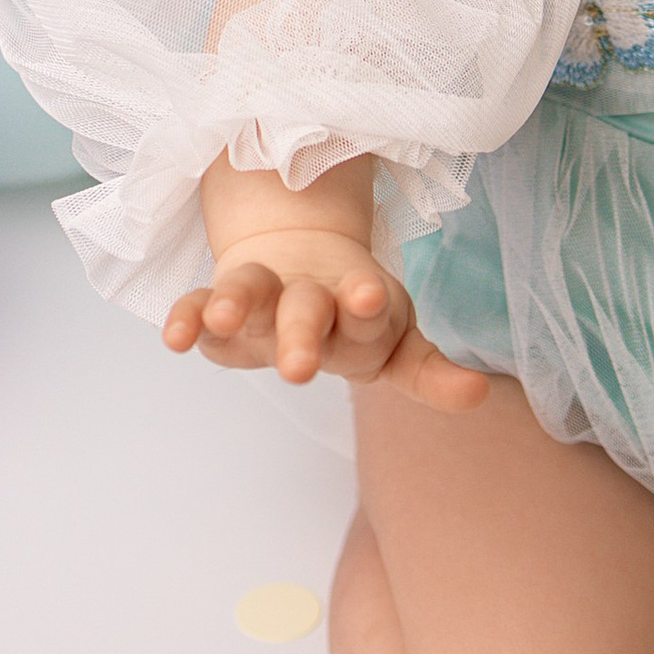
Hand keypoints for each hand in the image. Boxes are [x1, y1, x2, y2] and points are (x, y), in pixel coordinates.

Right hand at [163, 226, 490, 413]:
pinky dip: (186, 317)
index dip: (366, 304)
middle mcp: (306, 294)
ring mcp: (261, 294)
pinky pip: (198, 307)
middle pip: (305, 307)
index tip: (369, 297)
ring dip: (236, 304)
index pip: (363, 308)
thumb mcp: (394, 345)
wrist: (295, 256)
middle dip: (303, 330)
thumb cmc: (350, 315)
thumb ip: (430, 373)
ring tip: (224, 318)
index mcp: (353, 303)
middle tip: (299, 365)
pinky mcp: (218, 305)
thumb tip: (480, 396)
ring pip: (247, 292)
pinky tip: (174, 337)